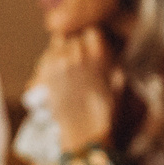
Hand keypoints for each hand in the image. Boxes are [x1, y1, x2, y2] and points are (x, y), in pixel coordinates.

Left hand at [30, 28, 119, 152]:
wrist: (82, 134)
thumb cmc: (103, 115)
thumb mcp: (117, 88)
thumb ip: (115, 70)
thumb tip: (116, 63)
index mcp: (99, 55)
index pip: (92, 31)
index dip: (91, 40)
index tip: (91, 50)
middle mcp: (79, 54)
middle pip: (74, 36)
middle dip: (77, 46)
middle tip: (79, 63)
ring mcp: (60, 62)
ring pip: (58, 44)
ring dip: (63, 52)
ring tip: (68, 69)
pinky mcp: (46, 73)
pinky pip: (46, 57)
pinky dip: (51, 62)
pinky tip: (57, 75)